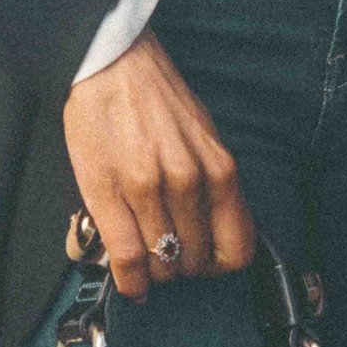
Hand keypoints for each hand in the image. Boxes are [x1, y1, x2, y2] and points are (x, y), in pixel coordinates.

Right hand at [62, 29, 256, 300]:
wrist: (113, 64)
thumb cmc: (157, 98)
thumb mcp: (204, 138)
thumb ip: (213, 184)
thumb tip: (216, 232)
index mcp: (219, 168)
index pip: (237, 248)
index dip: (221, 267)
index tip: (206, 264)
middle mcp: (188, 181)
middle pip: (195, 262)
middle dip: (182, 267)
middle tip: (169, 256)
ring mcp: (148, 188)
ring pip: (161, 264)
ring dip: (154, 272)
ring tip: (147, 259)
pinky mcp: (108, 193)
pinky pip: (126, 258)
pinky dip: (130, 281)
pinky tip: (131, 282)